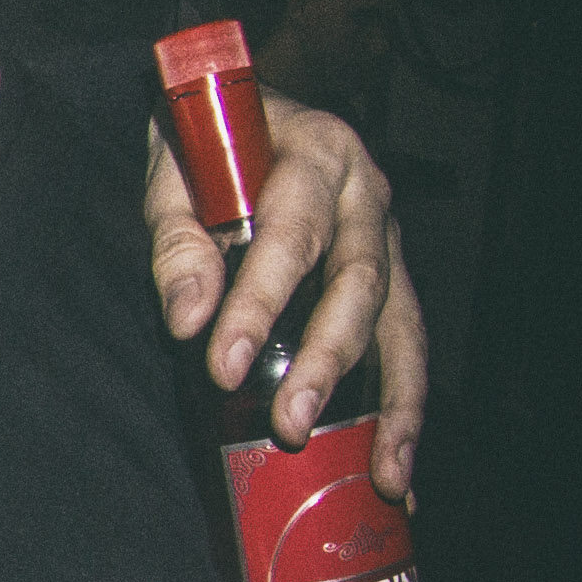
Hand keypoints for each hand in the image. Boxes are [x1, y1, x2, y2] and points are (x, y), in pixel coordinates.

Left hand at [144, 89, 424, 497]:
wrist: (247, 108)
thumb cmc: (206, 142)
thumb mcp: (173, 172)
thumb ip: (177, 242)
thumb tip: (187, 320)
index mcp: (316, 155)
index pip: (291, 236)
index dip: (259, 304)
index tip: (225, 364)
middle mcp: (366, 195)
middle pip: (357, 285)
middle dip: (325, 362)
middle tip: (290, 425)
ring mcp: (387, 236)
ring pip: (401, 322)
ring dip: (395, 402)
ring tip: (383, 473)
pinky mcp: (393, 274)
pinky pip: (408, 341)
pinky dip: (405, 405)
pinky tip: (394, 463)